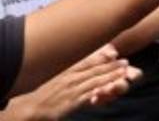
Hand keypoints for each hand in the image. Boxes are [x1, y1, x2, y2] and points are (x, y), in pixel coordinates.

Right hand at [10, 45, 140, 118]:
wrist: (30, 108)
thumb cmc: (43, 94)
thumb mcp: (56, 78)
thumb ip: (70, 71)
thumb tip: (81, 66)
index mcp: (67, 71)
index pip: (87, 61)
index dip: (102, 56)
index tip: (115, 52)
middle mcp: (71, 78)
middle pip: (95, 70)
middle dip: (112, 65)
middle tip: (126, 61)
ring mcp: (72, 89)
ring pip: (95, 80)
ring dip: (111, 76)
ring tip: (124, 72)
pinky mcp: (73, 101)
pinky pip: (90, 94)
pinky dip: (102, 90)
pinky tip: (111, 88)